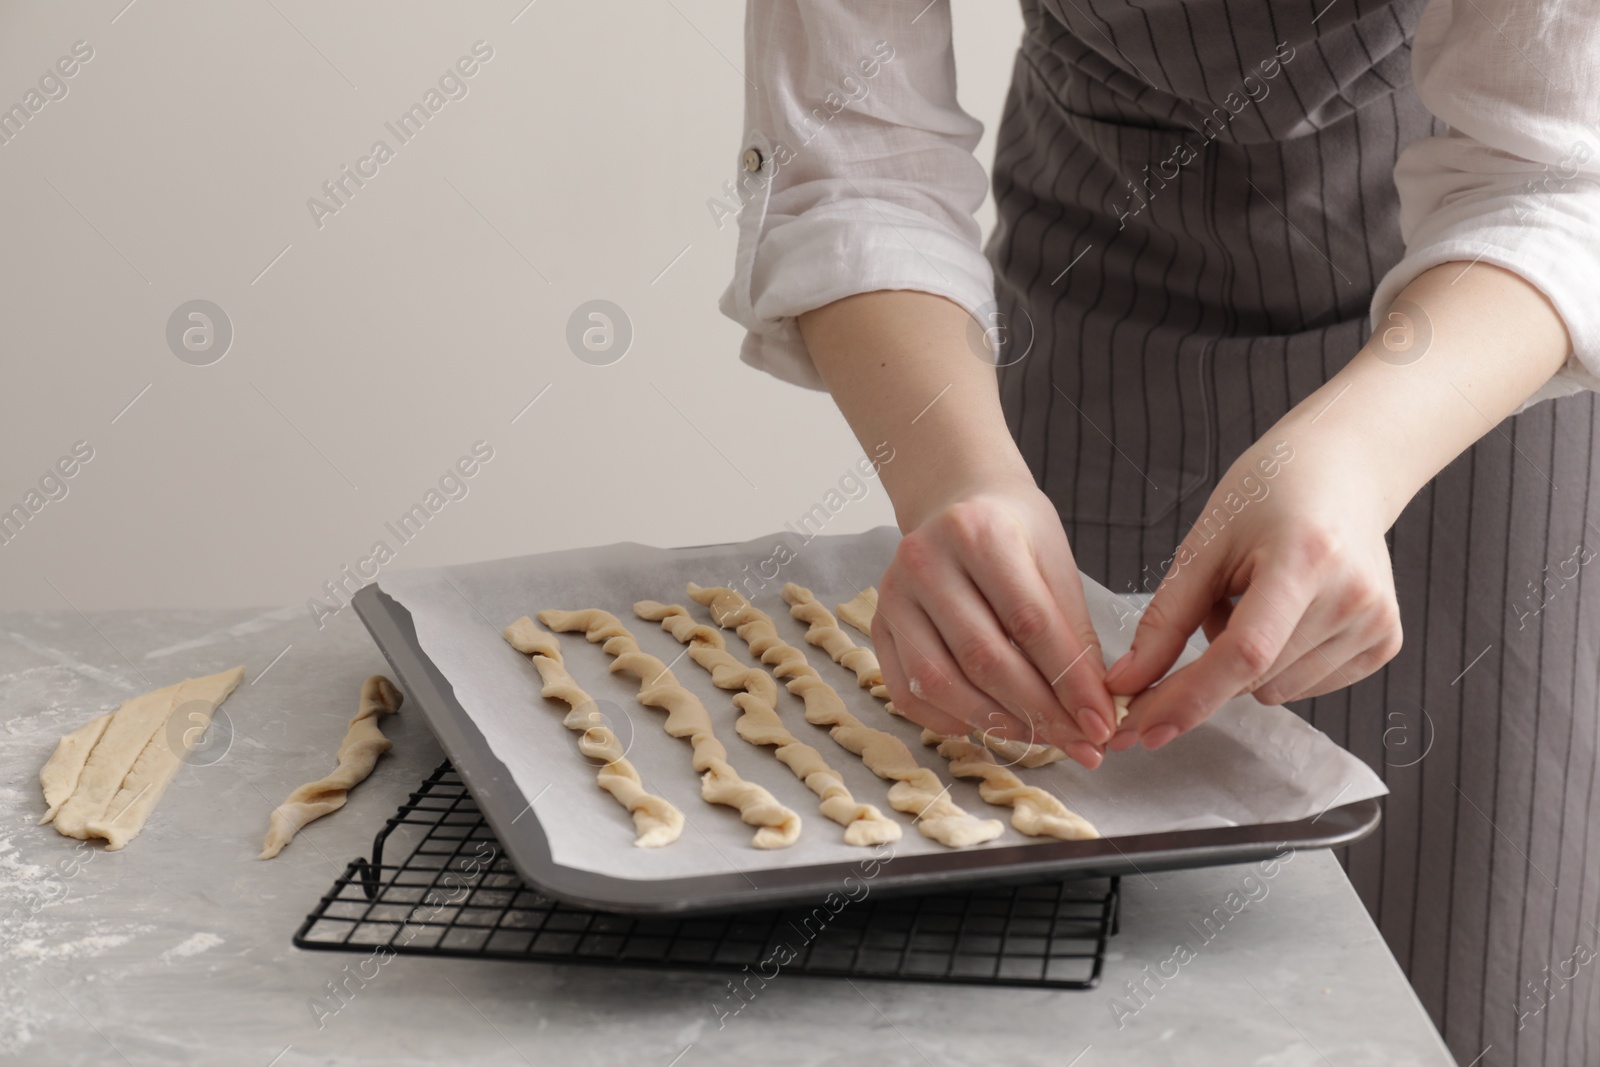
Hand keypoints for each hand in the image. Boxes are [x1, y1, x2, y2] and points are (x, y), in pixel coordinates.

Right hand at [870, 470, 1118, 768]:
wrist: (957, 502)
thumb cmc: (1014, 533)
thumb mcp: (1056, 565)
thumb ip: (1074, 634)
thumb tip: (1095, 711)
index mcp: (978, 533)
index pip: (1030, 623)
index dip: (1070, 682)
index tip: (1101, 723)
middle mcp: (925, 560)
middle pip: (983, 659)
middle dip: (1039, 713)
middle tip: (1080, 743)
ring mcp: (893, 595)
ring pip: (940, 682)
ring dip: (997, 724)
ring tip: (1042, 738)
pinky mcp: (878, 626)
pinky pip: (908, 693)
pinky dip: (952, 721)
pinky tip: (991, 725)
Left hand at [1103, 434, 1402, 749]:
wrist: (1341, 472)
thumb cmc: (1268, 496)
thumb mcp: (1204, 545)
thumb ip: (1165, 620)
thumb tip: (1127, 684)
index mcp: (1305, 559)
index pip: (1244, 652)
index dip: (1188, 697)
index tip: (1141, 729)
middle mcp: (1352, 597)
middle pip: (1254, 678)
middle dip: (1206, 670)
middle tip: (1213, 605)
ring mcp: (1375, 624)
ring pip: (1275, 691)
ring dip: (1245, 664)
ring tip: (1258, 599)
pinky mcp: (1384, 644)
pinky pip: (1305, 687)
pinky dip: (1277, 664)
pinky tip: (1288, 614)